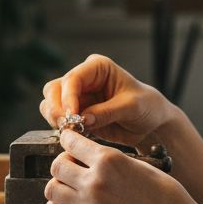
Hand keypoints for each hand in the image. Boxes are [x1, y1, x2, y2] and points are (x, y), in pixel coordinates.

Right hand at [39, 54, 172, 145]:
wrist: (151, 124)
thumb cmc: (147, 106)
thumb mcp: (132, 107)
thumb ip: (107, 112)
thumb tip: (83, 119)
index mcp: (98, 68)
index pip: (73, 78)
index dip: (68, 96)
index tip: (71, 114)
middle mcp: (84, 79)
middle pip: (55, 89)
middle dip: (56, 108)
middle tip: (66, 125)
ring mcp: (78, 97)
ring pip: (50, 103)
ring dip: (55, 118)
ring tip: (70, 131)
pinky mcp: (76, 114)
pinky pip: (57, 119)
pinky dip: (60, 128)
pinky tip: (72, 135)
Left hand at [44, 129, 202, 203]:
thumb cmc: (166, 196)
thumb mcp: (140, 164)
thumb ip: (111, 160)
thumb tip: (89, 157)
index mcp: (109, 159)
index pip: (71, 142)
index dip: (69, 140)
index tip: (70, 143)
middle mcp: (94, 180)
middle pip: (57, 166)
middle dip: (63, 163)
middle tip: (73, 167)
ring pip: (52, 189)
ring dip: (58, 185)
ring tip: (70, 187)